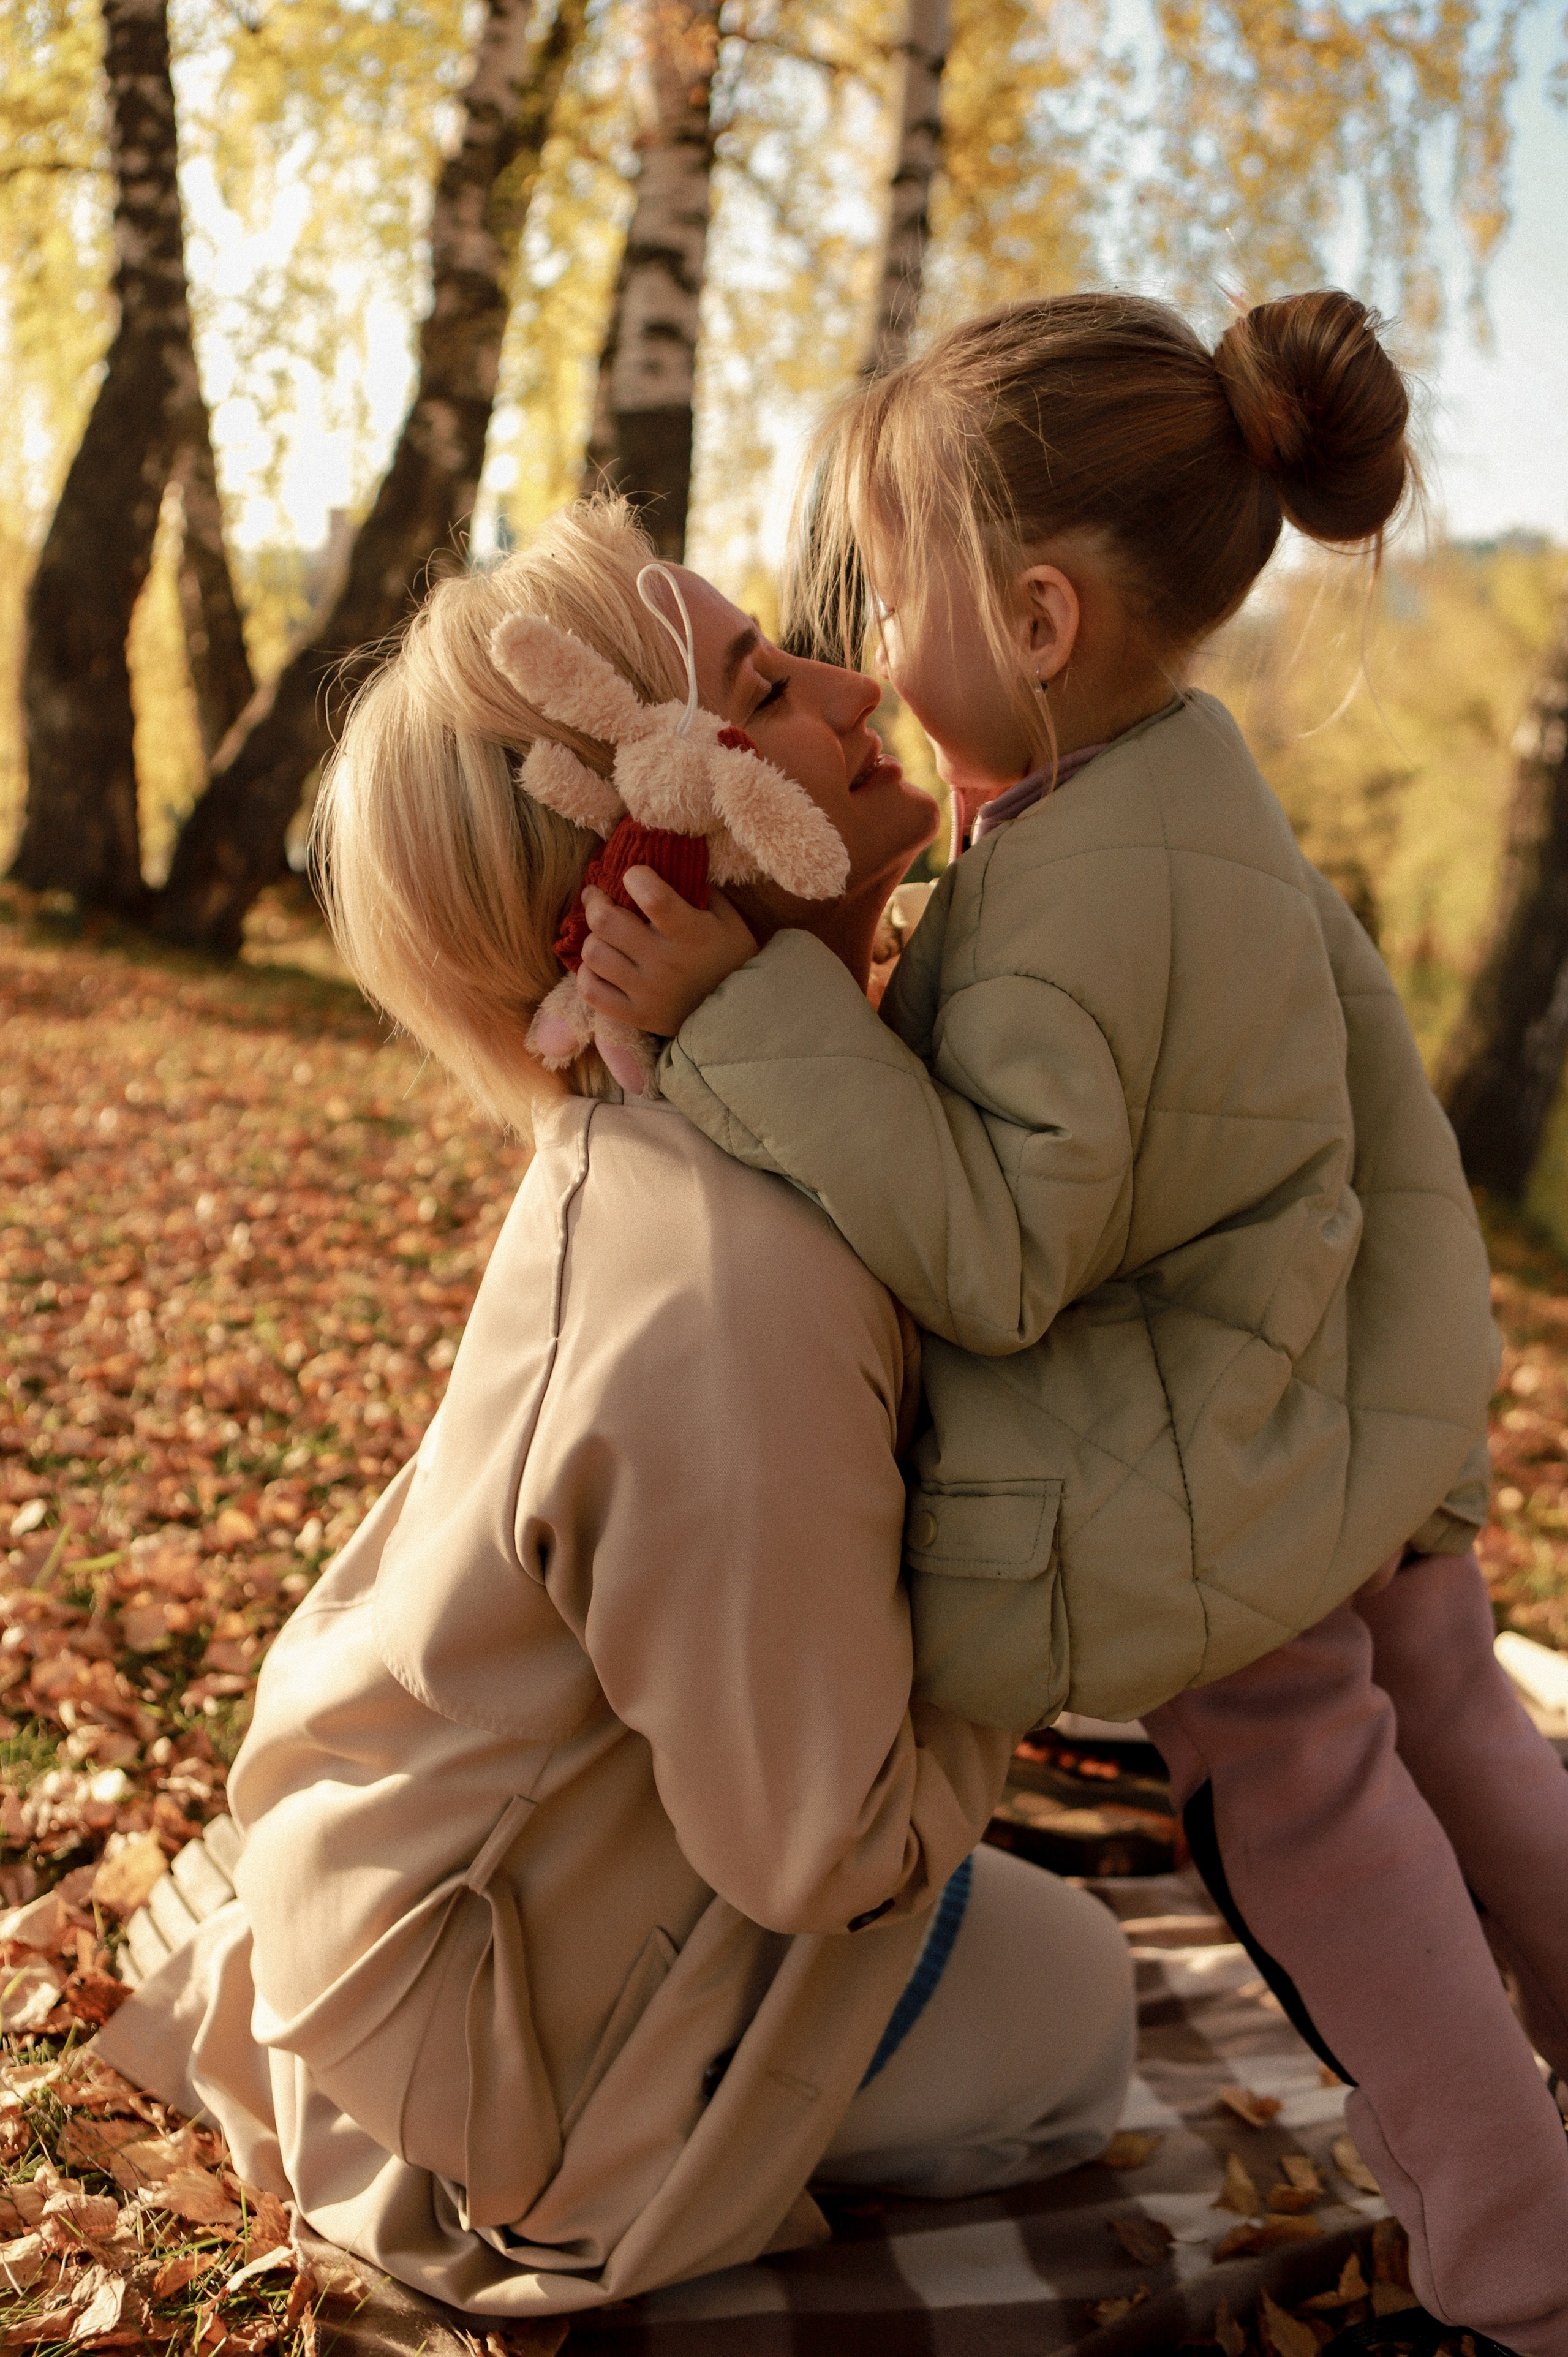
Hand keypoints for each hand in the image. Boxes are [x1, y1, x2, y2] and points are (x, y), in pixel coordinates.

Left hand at [577, 867, 758, 1036]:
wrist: (741, 1014)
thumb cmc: (731, 957)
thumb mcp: (727, 918)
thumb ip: (697, 889)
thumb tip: (663, 862)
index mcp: (693, 934)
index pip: (653, 897)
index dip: (636, 877)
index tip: (633, 875)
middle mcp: (666, 964)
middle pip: (607, 923)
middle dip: (595, 901)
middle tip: (597, 897)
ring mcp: (648, 993)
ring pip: (594, 954)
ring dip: (592, 937)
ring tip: (600, 933)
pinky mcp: (637, 1016)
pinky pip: (592, 991)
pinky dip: (587, 973)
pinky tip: (598, 964)